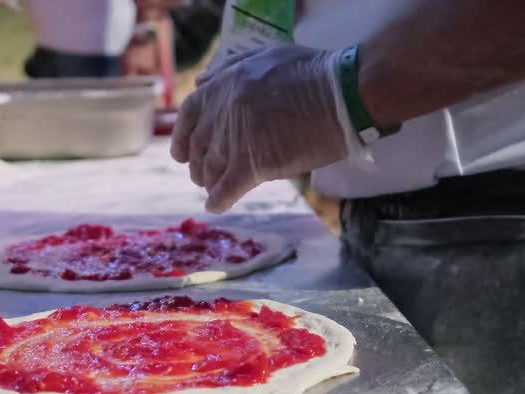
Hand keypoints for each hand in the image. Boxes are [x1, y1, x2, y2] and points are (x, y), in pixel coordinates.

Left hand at [172, 45, 351, 213]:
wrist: (342, 94)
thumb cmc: (314, 73)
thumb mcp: (266, 55)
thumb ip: (230, 69)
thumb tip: (201, 83)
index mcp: (223, 86)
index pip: (189, 115)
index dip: (182, 137)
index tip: (182, 153)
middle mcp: (222, 113)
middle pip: (199, 147)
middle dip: (199, 165)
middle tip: (205, 176)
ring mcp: (236, 139)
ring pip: (210, 170)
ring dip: (210, 183)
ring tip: (215, 190)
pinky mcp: (253, 165)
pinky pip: (227, 189)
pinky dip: (219, 201)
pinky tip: (217, 207)